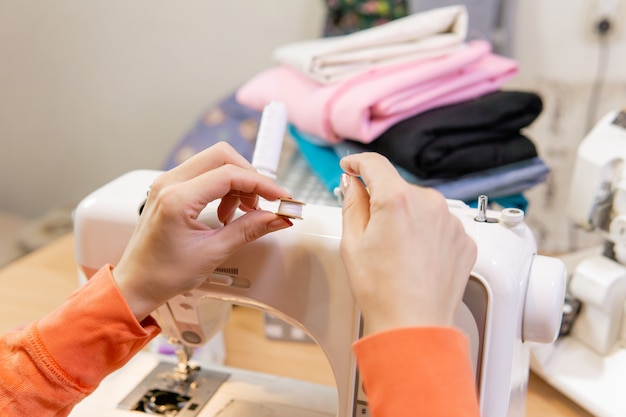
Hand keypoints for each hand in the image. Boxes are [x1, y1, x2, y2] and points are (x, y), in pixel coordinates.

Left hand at [113, 142, 292, 320]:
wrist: (136, 283)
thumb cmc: (163, 273)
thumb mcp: (213, 252)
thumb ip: (249, 230)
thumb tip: (277, 218)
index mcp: (177, 198)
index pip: (229, 174)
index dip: (261, 184)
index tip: (280, 198)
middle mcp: (169, 183)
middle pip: (222, 156)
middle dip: (249, 177)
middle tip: (264, 202)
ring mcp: (167, 182)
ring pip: (214, 162)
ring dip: (236, 182)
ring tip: (242, 212)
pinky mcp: (170, 188)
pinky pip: (204, 173)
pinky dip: (223, 187)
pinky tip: (227, 211)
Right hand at [339, 152, 476, 335]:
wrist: (414, 326)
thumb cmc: (383, 291)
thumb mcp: (352, 242)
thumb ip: (352, 203)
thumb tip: (353, 184)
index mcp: (397, 200)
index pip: (375, 164)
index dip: (357, 162)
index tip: (352, 166)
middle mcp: (430, 204)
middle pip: (399, 188)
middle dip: (383, 200)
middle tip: (371, 230)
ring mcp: (451, 222)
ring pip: (421, 206)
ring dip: (407, 217)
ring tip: (396, 252)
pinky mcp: (465, 239)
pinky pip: (441, 225)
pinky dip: (427, 234)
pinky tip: (415, 257)